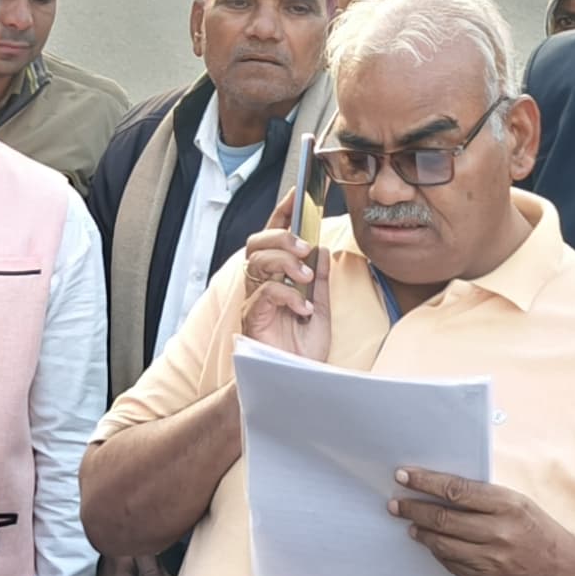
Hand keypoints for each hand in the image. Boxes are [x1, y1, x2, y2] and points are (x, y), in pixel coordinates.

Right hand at [235, 185, 327, 359]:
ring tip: (305, 278)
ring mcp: (253, 301)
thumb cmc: (302, 349)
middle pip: (256, 244)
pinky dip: (287, 295)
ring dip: (284, 263)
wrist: (296, 381)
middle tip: (303, 248)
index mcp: (276, 278)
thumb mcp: (321, 308)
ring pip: (256, 263)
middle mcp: (260, 285)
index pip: (273, 237)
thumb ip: (321, 280)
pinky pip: (263, 293)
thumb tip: (322, 249)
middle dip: (280, 238)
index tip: (296, 194)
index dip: (281, 213)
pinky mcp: (252, 319)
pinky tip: (303, 309)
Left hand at [388, 467, 574, 575]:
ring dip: (421, 533)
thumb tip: (441, 489)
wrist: (560, 574)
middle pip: (443, 520)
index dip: (426, 482)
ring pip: (441, 545)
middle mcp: (497, 534)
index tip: (404, 476)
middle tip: (396, 504)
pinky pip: (451, 565)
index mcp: (507, 507)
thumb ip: (483, 498)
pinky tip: (432, 543)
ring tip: (410, 524)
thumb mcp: (518, 504)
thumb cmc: (538, 531)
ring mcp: (489, 562)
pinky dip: (438, 552)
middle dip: (413, 509)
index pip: (456, 490)